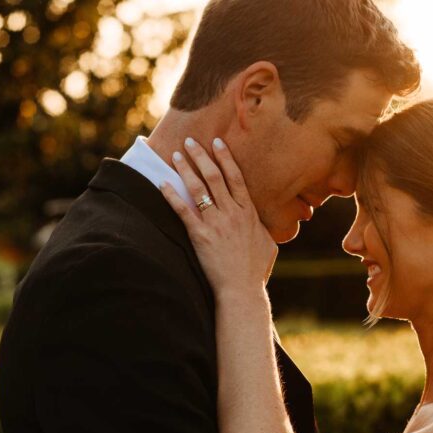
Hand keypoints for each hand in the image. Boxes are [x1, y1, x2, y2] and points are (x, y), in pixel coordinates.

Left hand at [158, 137, 277, 297]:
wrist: (242, 290)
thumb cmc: (256, 271)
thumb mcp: (269, 245)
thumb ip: (263, 229)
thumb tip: (263, 224)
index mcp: (249, 213)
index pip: (236, 177)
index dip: (225, 158)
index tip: (217, 142)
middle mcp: (232, 214)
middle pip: (215, 177)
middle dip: (202, 156)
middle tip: (191, 141)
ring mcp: (216, 223)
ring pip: (199, 188)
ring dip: (186, 169)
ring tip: (177, 155)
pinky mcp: (200, 236)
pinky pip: (183, 210)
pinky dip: (172, 196)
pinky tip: (163, 184)